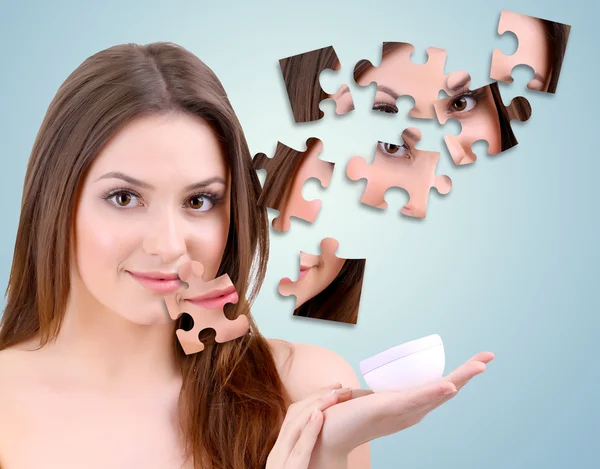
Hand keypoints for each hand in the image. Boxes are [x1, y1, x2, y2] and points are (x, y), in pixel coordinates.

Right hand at [266, 382, 357, 468]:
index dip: (313, 399)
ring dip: (316, 407)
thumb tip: (321, 432)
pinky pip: (299, 450)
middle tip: (340, 386)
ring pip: (294, 427)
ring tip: (335, 395)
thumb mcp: (301, 466)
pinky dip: (309, 431)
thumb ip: (304, 452)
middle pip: (294, 415)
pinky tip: (320, 416)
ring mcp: (280, 464)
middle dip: (317, 397)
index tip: (333, 390)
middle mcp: (277, 453)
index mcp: (281, 451)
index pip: (294, 416)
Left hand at [309, 351, 494, 464]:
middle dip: (469, 373)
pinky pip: (416, 398)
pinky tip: (450, 385)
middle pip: (447, 390)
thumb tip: (360, 384)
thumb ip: (368, 394)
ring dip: (460, 378)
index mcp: (410, 407)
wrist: (328, 432)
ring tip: (480, 365)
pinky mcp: (390, 407)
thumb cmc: (344, 416)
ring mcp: (404, 411)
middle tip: (488, 357)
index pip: (440, 389)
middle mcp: (413, 412)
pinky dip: (434, 391)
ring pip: (438, 392)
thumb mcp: (366, 399)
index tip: (478, 361)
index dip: (460, 376)